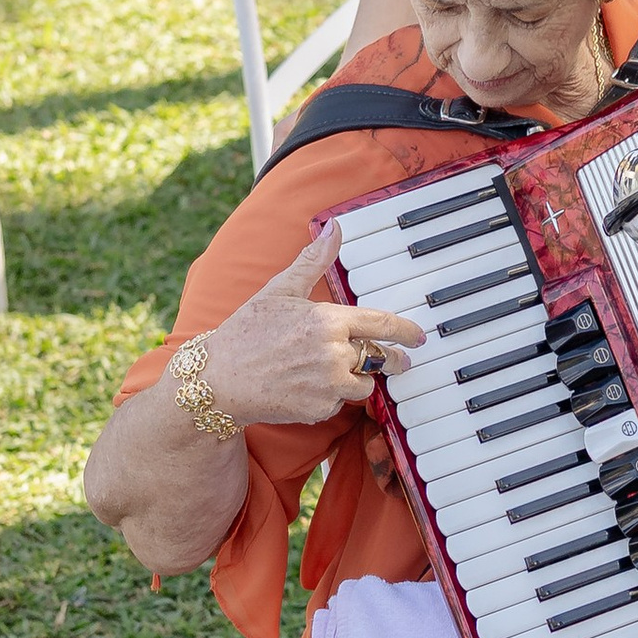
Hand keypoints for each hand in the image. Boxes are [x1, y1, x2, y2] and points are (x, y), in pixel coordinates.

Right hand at [188, 225, 423, 427]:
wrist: (218, 380)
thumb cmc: (247, 331)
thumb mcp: (279, 290)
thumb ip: (313, 261)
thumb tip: (334, 228)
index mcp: (328, 320)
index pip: (382, 325)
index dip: (406, 331)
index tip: (419, 337)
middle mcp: (333, 353)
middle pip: (380, 358)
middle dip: (394, 360)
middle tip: (400, 361)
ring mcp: (327, 385)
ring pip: (363, 384)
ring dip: (357, 379)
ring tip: (331, 371)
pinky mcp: (319, 410)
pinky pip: (338, 403)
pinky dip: (330, 397)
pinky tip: (306, 387)